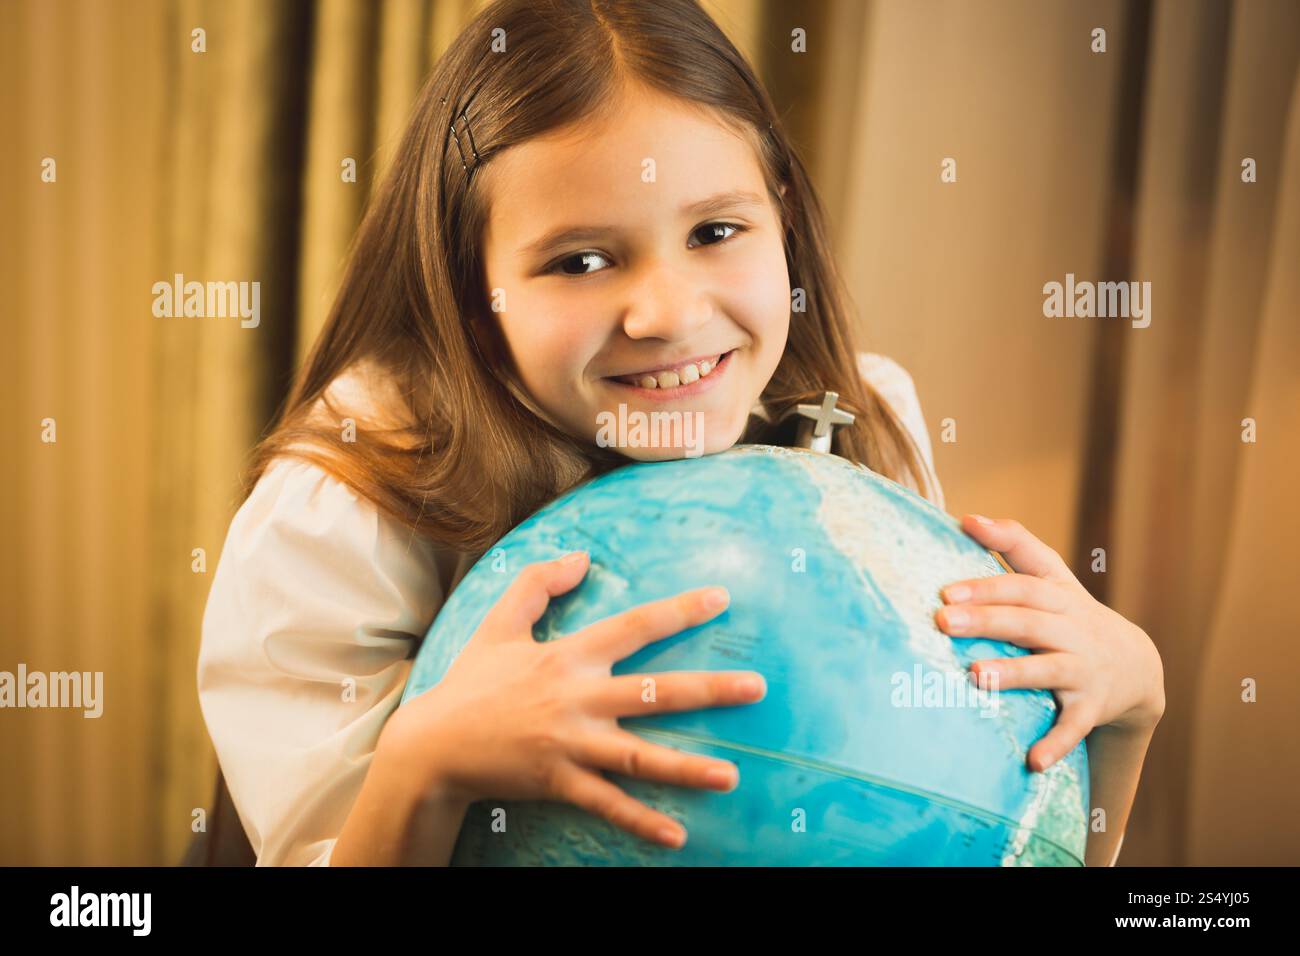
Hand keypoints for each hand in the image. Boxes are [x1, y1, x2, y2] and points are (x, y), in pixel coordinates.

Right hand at [388, 551, 765, 849]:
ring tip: (732, 775)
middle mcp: (577, 698)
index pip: (634, 626)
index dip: (679, 610)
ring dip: (688, 768)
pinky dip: (640, 821)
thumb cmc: (470, 683)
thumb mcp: (498, 624)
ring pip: (640, 757)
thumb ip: (537, 584)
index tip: (722, 598)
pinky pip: (607, 804)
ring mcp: (570, 744)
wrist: (432, 745)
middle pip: (654, 692)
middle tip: (758, 688)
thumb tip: (582, 556)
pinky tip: (678, 834)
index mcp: (568, 656)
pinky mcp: (559, 782)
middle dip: (709, 690)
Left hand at [935, 514, 1164, 771]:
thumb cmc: (1071, 614)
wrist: (1137, 666)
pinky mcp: (1092, 708)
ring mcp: (1084, 670)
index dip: (986, 586)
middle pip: (1028, 622)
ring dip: (1016, 674)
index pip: (1021, 586)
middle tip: (943, 622)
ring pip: (1050, 670)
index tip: (946, 591)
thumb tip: (966, 517)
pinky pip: (1075, 728)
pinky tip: (1032, 761)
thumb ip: (1014, 545)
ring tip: (977, 677)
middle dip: (987, 621)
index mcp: (1058, 597)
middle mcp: (1073, 630)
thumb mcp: (1053, 576)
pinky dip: (1056, 743)